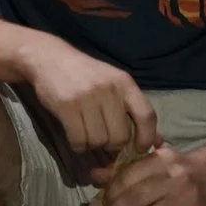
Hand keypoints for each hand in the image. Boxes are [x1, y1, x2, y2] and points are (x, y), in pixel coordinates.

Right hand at [21, 36, 158, 159]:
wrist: (49, 58)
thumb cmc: (85, 75)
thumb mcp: (112, 83)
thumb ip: (130, 108)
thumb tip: (155, 141)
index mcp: (125, 83)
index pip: (147, 116)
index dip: (146, 138)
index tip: (139, 148)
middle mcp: (109, 89)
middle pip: (120, 136)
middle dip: (112, 145)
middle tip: (103, 140)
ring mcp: (87, 97)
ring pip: (98, 140)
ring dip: (92, 145)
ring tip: (86, 135)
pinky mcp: (67, 106)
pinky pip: (78, 139)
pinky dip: (78, 145)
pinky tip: (75, 138)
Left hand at [97, 143, 205, 205]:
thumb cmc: (181, 167)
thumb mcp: (155, 161)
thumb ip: (125, 169)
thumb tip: (94, 176)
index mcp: (160, 160)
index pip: (127, 178)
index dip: (111, 194)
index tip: (103, 203)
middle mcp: (173, 178)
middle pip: (135, 200)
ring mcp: (185, 200)